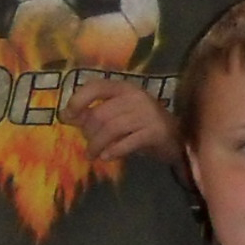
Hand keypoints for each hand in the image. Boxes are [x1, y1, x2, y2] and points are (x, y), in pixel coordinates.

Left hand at [64, 77, 178, 165]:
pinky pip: (127, 142)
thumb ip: (96, 113)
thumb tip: (66, 115)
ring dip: (97, 145)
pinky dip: (113, 151)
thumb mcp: (119, 114)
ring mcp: (148, 114)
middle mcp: (136, 97)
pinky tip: (107, 157)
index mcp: (125, 88)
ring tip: (93, 155)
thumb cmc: (143, 126)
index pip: (96, 87)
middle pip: (100, 114)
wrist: (179, 139)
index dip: (78, 100)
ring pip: (111, 129)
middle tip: (88, 145)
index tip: (68, 117)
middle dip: (88, 133)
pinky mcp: (156, 132)